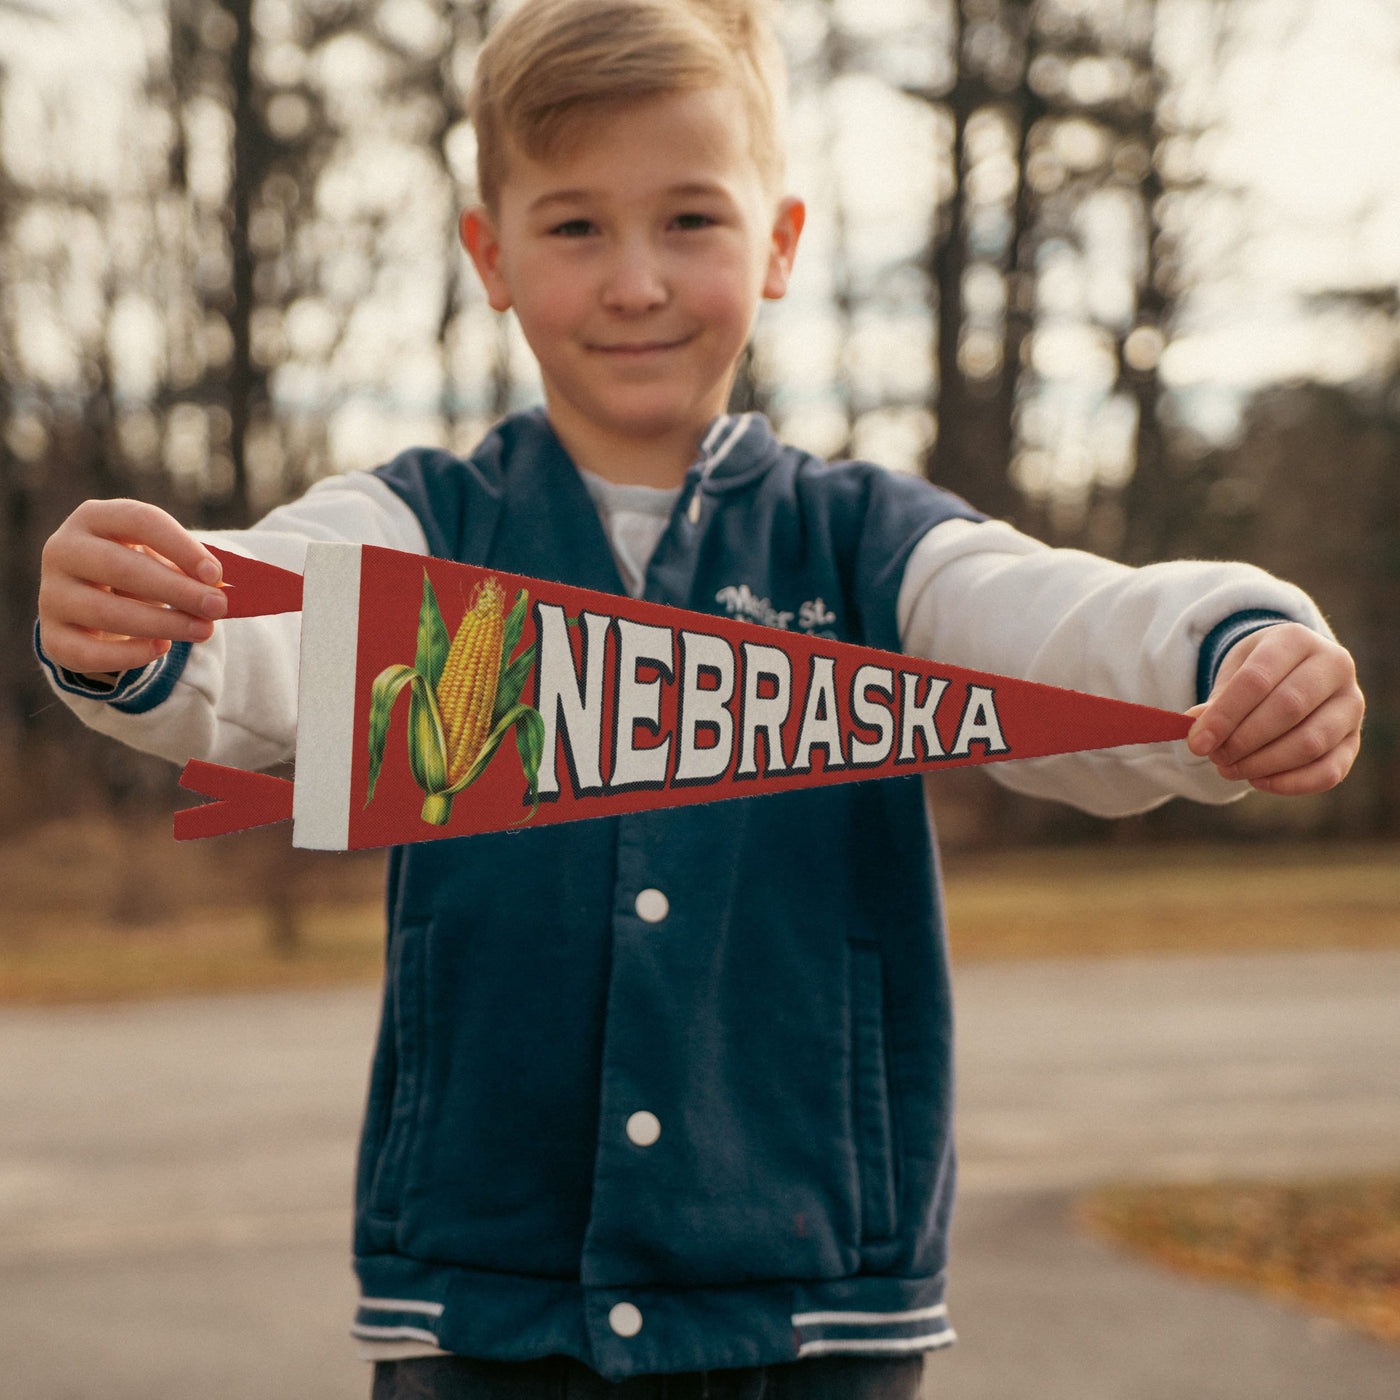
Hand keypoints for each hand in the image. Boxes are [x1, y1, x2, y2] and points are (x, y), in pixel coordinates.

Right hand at [38, 499, 227, 677]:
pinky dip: (128, 654)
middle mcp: (63, 550)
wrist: (97, 602)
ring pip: (105, 611)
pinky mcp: (52, 636)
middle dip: (176, 590)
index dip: (180, 547)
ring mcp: (52, 594)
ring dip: (162, 623)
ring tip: (202, 630)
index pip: (139, 520)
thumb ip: (190, 568)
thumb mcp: (164, 559)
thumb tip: (221, 588)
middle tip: (218, 607)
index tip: (216, 574)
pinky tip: (162, 647)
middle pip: (120, 567)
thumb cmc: (142, 572)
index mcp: (95, 518)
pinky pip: (86, 652)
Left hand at [1186, 623, 1363, 795]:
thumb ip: (1217, 700)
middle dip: (1243, 740)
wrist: (1295, 671)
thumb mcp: (1232, 673)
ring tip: (1229, 769)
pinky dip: (1291, 783)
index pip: (1257, 679)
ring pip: (1310, 743)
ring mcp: (1351, 705)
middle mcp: (1334, 667)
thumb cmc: (1257, 673)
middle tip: (1215, 758)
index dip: (1224, 715)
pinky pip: (1329, 771)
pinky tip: (1258, 781)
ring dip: (1264, 764)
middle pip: (1287, 709)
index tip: (1197, 743)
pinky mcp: (1355, 740)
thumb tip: (1195, 726)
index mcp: (1295, 640)